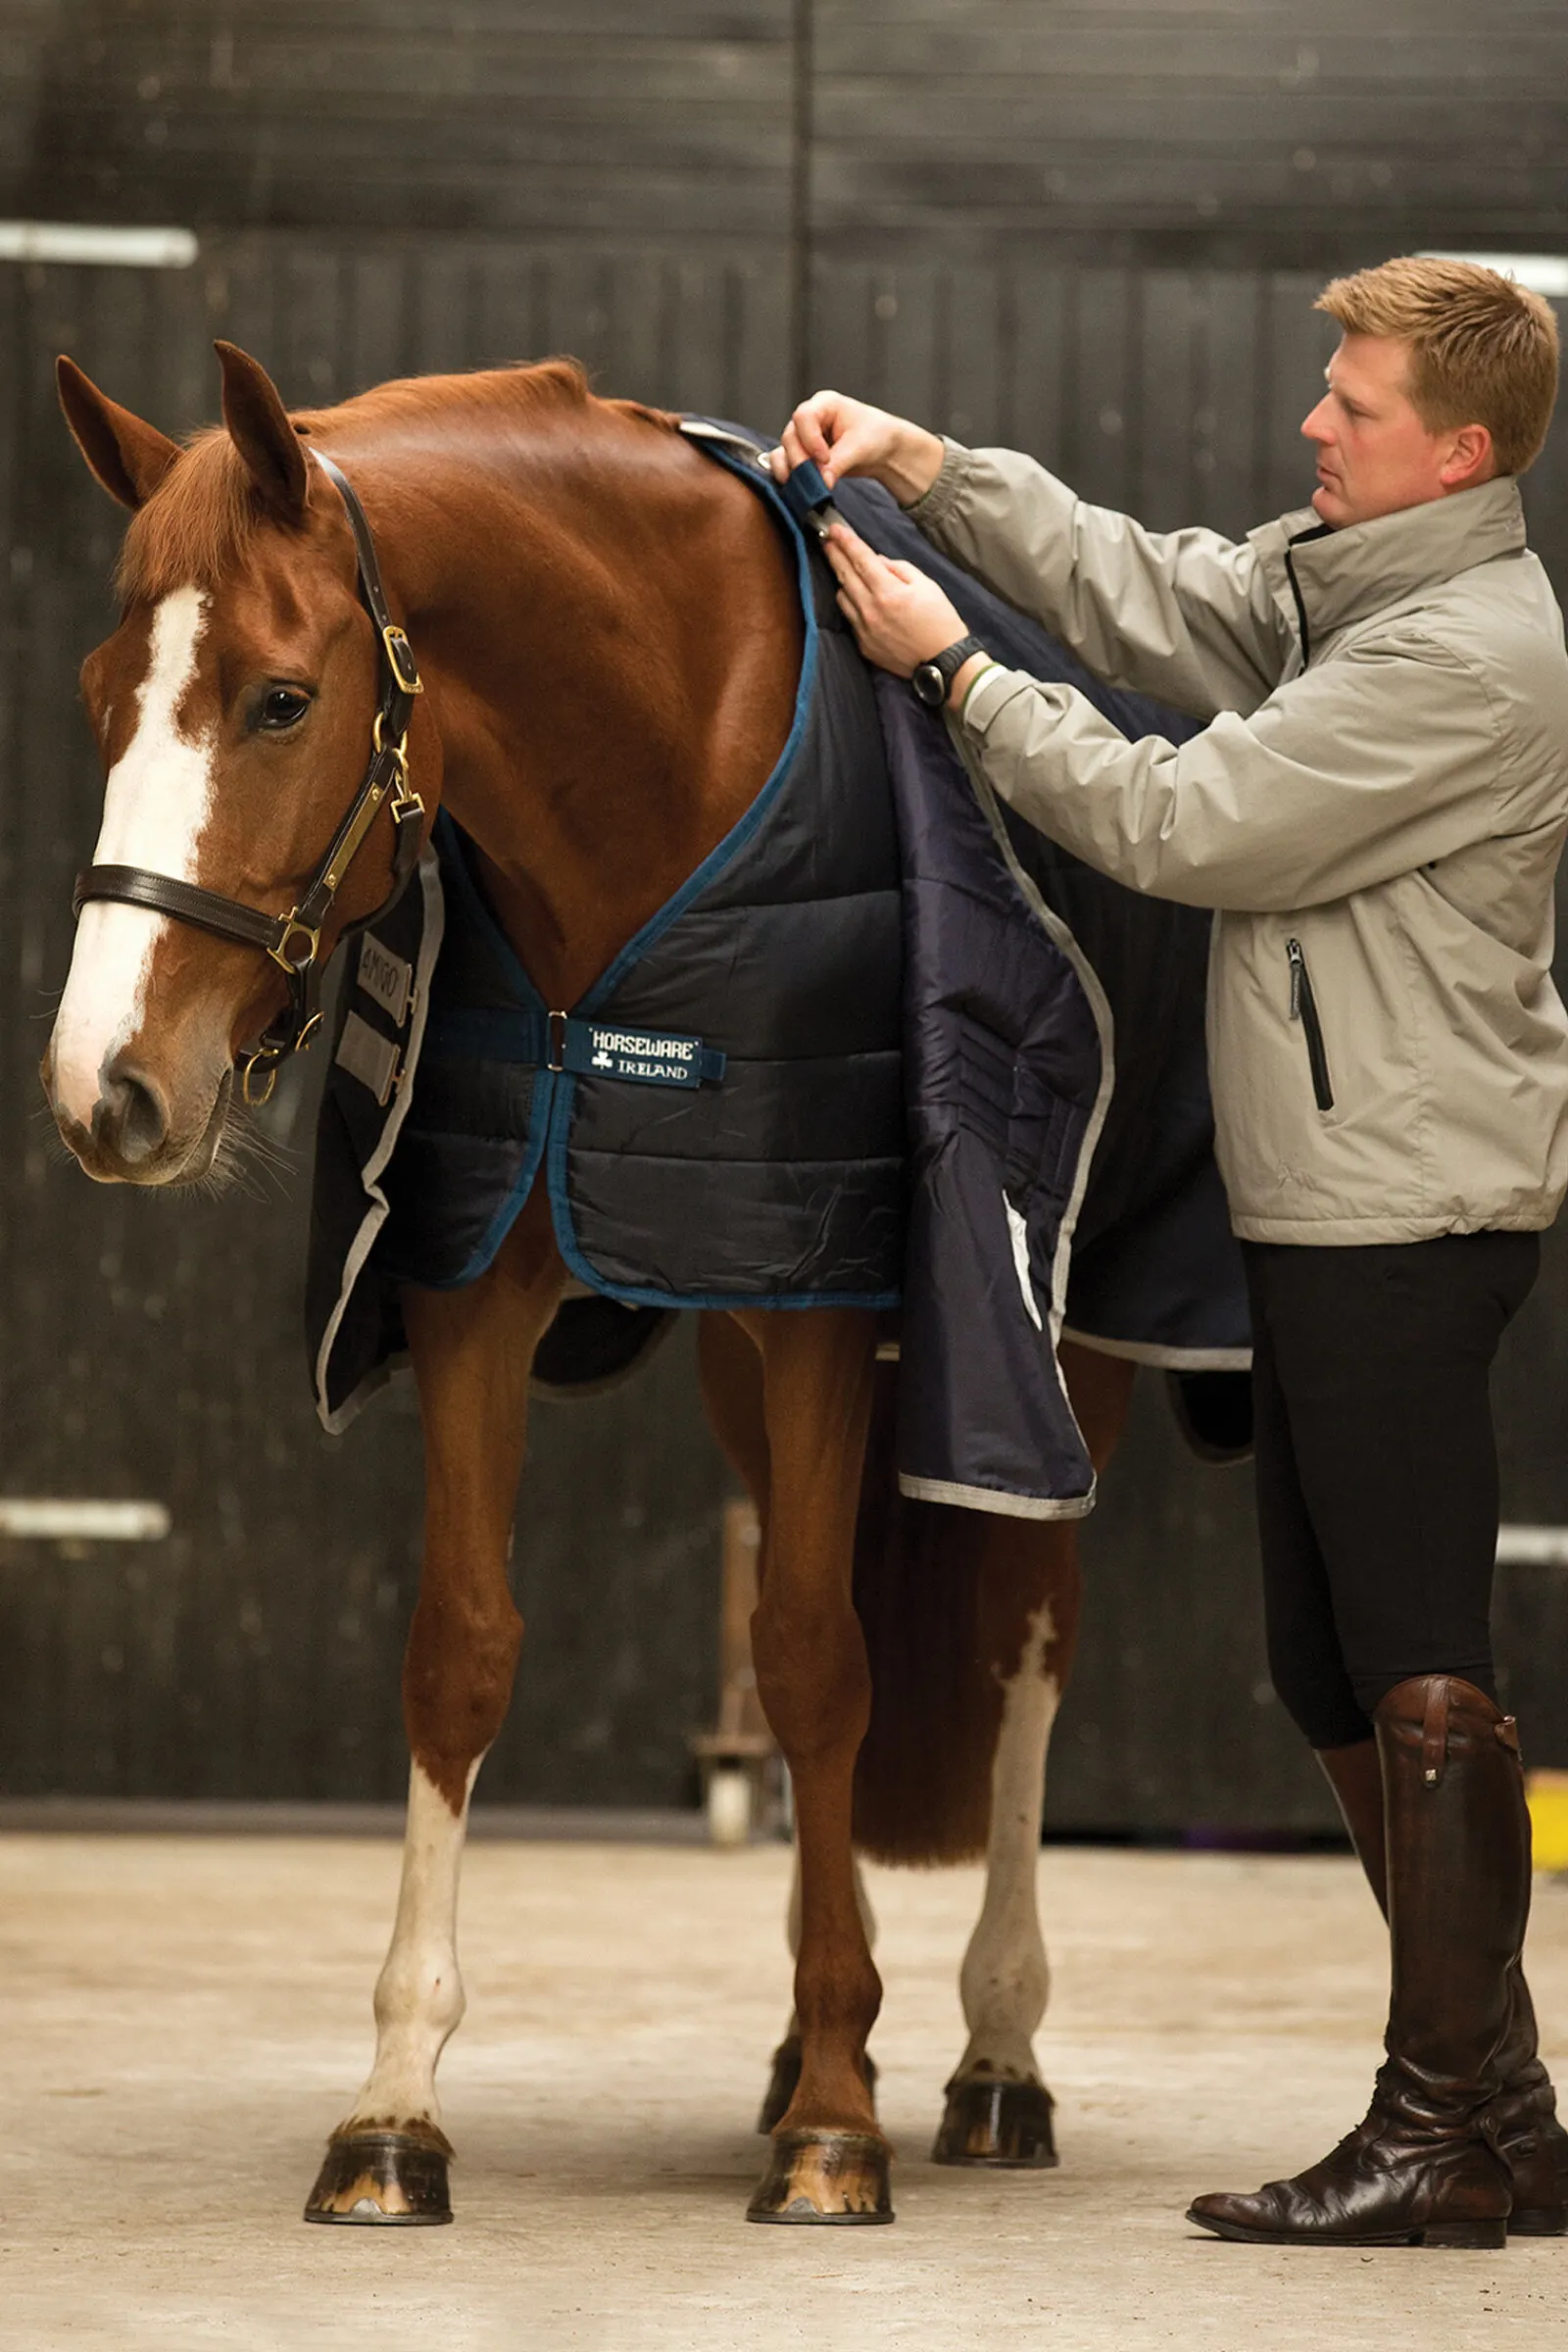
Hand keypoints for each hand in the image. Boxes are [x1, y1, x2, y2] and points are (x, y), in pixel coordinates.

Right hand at [768, 390, 944, 506]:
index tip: (824, 458)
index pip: (804, 417)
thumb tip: (821, 481)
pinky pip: (785, 463)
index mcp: (825, 404)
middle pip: (791, 436)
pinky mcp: (803, 455)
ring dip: (791, 469)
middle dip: (800, 459)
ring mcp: (803, 437)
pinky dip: (788, 475)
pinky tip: (798, 486)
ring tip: (806, 484)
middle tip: (815, 477)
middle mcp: (810, 419)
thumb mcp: (859, 447)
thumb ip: (838, 464)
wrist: (883, 450)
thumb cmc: (876, 436)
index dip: (810, 439)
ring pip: (784, 451)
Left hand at [823, 521, 966, 677]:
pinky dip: (850, 603)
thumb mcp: (927, 585)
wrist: (944, 662)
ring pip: (842, 597)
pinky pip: (849, 617)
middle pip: (844, 575)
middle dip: (834, 554)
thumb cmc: (941, 621)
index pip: (860, 559)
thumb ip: (899, 568)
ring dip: (841, 580)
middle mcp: (870, 610)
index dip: (846, 541)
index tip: (834, 528)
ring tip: (843, 569)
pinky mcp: (863, 645)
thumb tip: (877, 560)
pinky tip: (855, 597)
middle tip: (826, 539)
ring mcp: (864, 630)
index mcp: (888, 592)